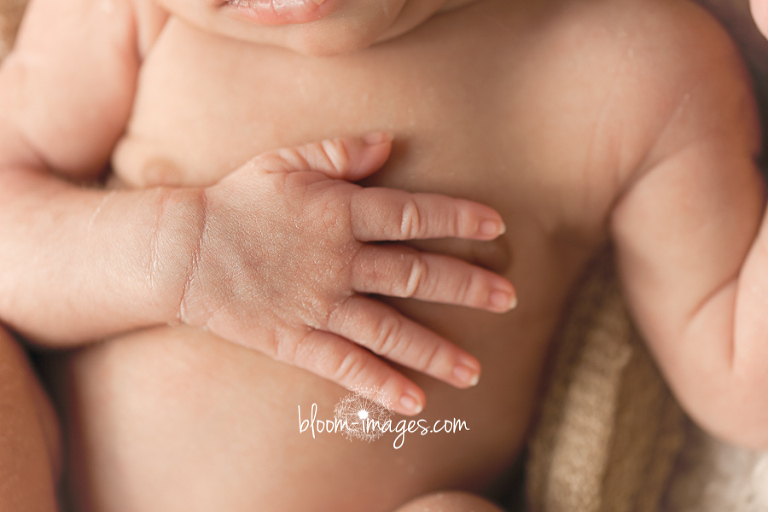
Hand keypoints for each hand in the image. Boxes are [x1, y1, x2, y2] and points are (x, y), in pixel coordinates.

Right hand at [178, 134, 514, 414]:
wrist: (182, 251)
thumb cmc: (236, 200)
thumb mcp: (285, 160)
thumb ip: (339, 152)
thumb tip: (389, 142)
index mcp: (339, 212)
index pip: (412, 216)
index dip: (458, 220)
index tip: (497, 228)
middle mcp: (338, 261)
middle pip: (416, 276)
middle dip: (468, 288)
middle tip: (509, 300)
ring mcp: (319, 304)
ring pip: (390, 330)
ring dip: (436, 351)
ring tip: (475, 372)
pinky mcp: (296, 338)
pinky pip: (345, 365)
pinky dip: (380, 384)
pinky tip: (412, 403)